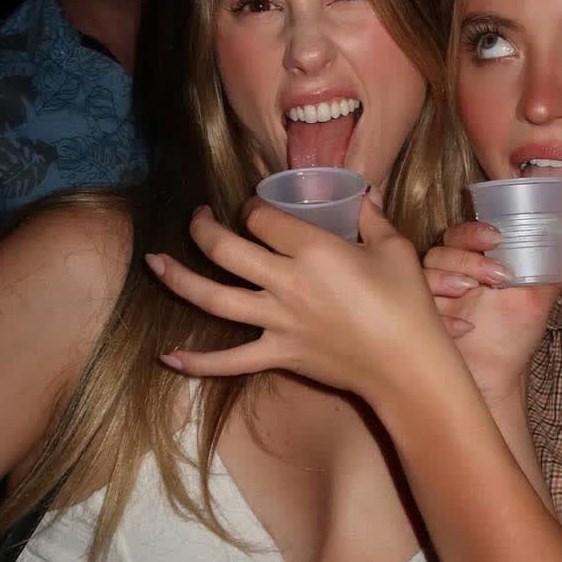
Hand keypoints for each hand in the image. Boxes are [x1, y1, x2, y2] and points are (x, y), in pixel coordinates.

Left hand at [144, 200, 454, 409]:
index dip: (254, 205)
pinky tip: (168, 356)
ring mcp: (278, 321)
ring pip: (215, 298)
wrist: (408, 366)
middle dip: (205, 228)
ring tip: (154, 262)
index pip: (262, 217)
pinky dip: (197, 361)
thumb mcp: (396, 249)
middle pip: (227, 249)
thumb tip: (362, 195)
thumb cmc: (407, 305)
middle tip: (199, 217)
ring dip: (179, 278)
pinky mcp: (279, 354)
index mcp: (314, 250)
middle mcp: (287, 282)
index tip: (257, 205)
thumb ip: (372, 217)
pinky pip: (229, 361)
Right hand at [424, 221, 561, 403]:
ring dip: (447, 279)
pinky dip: (442, 317)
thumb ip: (552, 273)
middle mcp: (447, 275)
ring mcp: (430, 297)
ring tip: (470, 292)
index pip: (463, 234)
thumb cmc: (511, 336)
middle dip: (467, 258)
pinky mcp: (421, 320)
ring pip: (425, 274)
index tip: (497, 238)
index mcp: (473, 262)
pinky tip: (465, 328)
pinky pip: (416, 309)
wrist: (493, 377)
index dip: (475, 231)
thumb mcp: (536, 303)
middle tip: (494, 275)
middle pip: (441, 250)